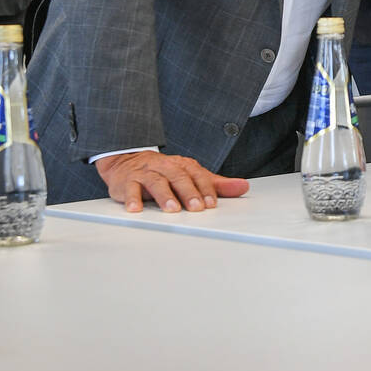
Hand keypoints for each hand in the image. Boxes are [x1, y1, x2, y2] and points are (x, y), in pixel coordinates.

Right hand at [93, 151, 249, 212]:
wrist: (127, 161)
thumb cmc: (164, 172)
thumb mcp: (191, 176)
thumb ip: (216, 184)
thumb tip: (243, 187)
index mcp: (182, 165)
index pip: (197, 175)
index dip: (205, 189)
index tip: (211, 204)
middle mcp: (165, 166)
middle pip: (178, 177)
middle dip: (188, 192)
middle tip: (196, 208)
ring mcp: (146, 172)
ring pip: (156, 181)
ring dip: (164, 196)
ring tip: (172, 209)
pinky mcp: (127, 181)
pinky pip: (130, 189)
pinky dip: (132, 198)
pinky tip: (135, 209)